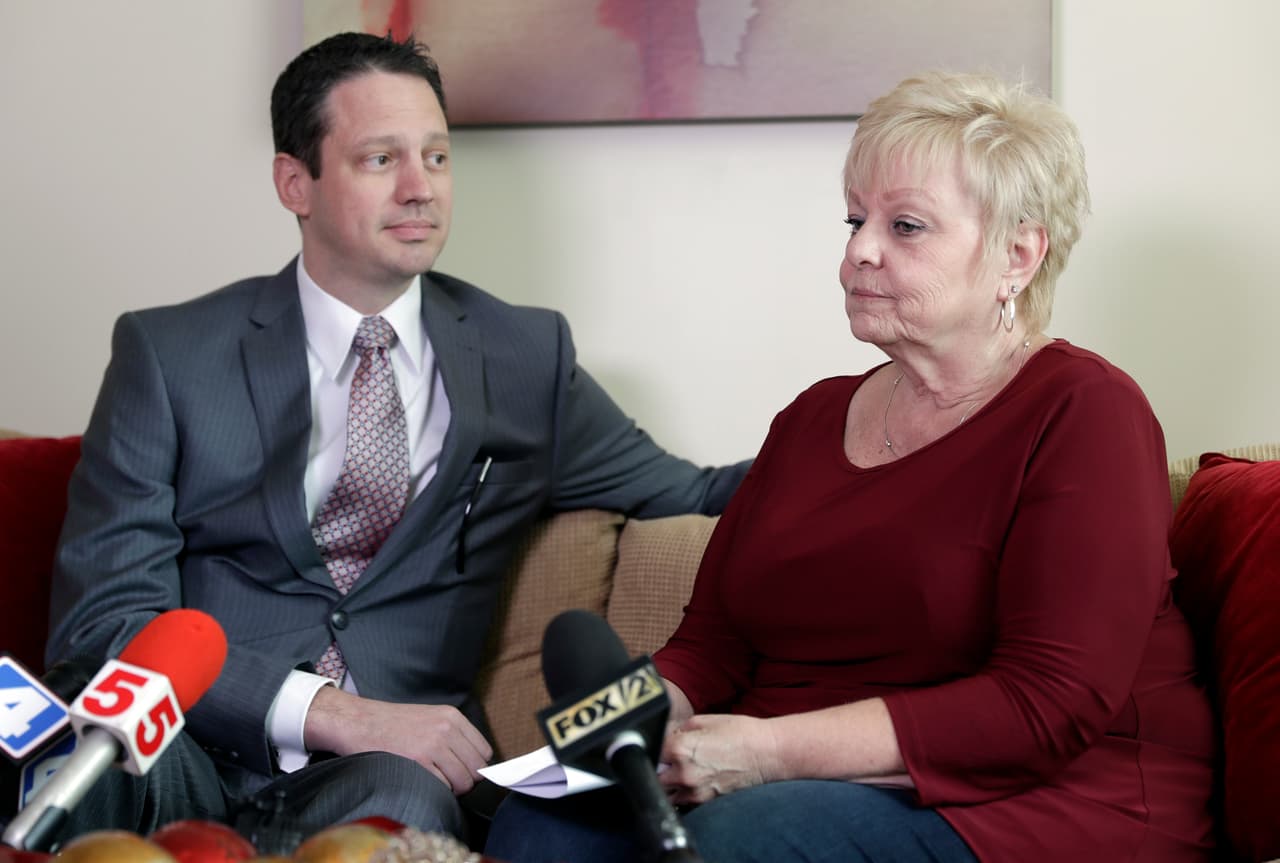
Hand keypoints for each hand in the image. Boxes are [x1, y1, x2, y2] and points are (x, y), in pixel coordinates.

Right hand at [304, 688, 492, 794]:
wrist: (359, 721)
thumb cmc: (393, 723)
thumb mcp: (430, 717)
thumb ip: (454, 735)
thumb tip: (476, 764)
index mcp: (452, 717)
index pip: (484, 751)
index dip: (476, 766)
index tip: (464, 771)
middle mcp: (446, 729)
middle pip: (476, 769)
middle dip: (466, 780)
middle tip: (449, 780)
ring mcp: (432, 745)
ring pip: (463, 781)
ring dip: (453, 788)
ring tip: (437, 781)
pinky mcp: (417, 761)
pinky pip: (442, 786)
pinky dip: (436, 789)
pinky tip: (423, 780)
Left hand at [659, 713, 781, 804]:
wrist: (767, 753)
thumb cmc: (740, 733)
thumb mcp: (705, 720)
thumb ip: (680, 729)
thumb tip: (667, 737)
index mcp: (680, 748)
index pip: (651, 749)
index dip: (654, 743)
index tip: (659, 741)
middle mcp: (684, 773)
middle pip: (654, 773)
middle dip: (658, 764)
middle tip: (668, 756)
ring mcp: (694, 791)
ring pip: (665, 791)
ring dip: (668, 782)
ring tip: (681, 769)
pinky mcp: (705, 801)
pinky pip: (683, 801)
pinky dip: (682, 792)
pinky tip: (693, 780)